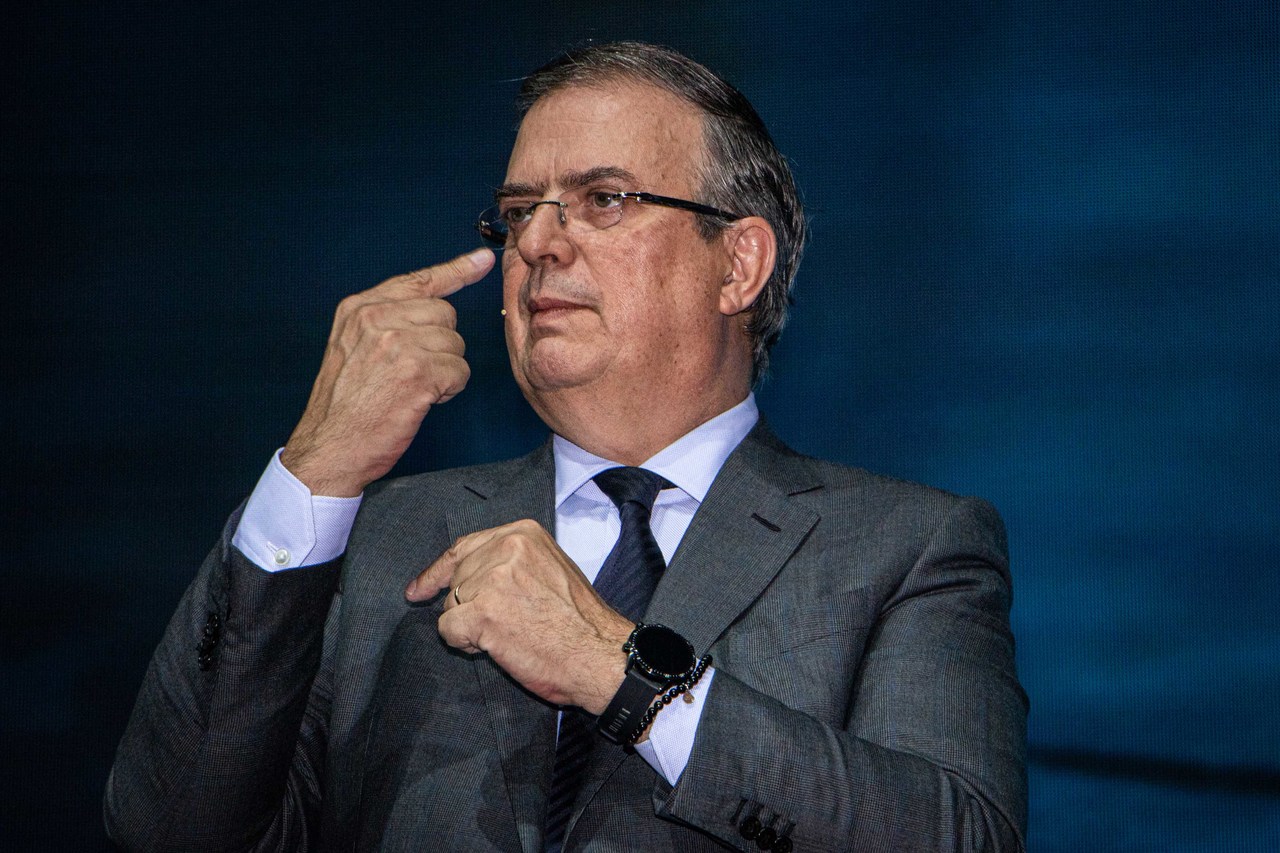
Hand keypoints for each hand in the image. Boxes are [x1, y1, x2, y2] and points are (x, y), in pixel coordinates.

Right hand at [280, 248, 495, 495]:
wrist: (329, 447)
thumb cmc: (345, 405)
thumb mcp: (353, 347)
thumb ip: (386, 322)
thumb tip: (436, 307)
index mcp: (359, 308)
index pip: (418, 280)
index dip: (456, 270)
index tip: (483, 260)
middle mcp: (376, 318)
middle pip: (445, 314)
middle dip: (441, 345)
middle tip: (413, 372)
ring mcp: (396, 343)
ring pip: (455, 344)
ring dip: (445, 370)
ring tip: (412, 388)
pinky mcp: (416, 372)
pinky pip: (460, 371)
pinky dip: (449, 390)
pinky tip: (421, 400)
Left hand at [405, 519, 632, 713]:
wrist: (599, 654)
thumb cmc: (579, 622)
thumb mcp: (550, 569)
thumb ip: (512, 563)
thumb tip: (467, 574)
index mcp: (523, 533)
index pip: (465, 547)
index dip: (439, 571)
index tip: (419, 589)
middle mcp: (506, 548)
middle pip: (457, 578)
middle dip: (467, 606)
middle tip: (500, 625)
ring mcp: (493, 578)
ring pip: (451, 605)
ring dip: (470, 626)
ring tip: (508, 635)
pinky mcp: (483, 612)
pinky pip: (448, 629)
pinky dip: (465, 644)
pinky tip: (495, 646)